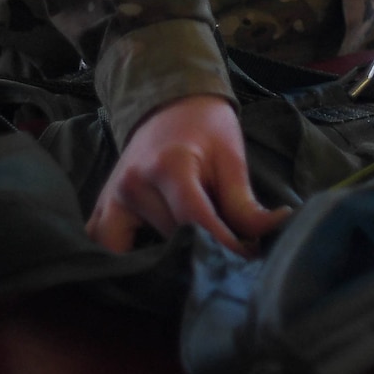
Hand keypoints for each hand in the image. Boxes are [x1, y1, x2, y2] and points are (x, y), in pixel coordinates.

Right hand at [86, 94, 288, 254]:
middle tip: (227, 259)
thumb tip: (273, 232)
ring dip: (164, 263)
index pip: (194, 220)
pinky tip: (153, 266)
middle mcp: (132, 185)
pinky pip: (105, 249)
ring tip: (192, 262)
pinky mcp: (99, 212)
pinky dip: (126, 263)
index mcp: (168, 166)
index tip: (247, 259)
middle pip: (169, 238)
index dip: (223, 244)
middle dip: (200, 253)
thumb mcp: (232, 159)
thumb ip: (245, 203)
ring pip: (136, 253)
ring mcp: (110, 201)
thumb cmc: (206, 131)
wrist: (169, 107)